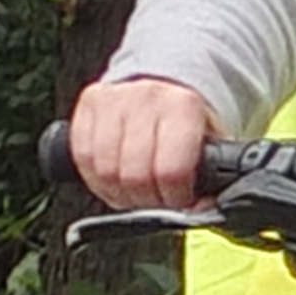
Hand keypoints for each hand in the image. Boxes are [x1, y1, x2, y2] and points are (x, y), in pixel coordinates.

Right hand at [72, 70, 215, 210]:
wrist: (162, 87)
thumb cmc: (185, 120)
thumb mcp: (212, 144)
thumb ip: (212, 178)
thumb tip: (201, 207)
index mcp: (183, 106)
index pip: (171, 170)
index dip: (174, 196)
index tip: (179, 199)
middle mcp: (146, 97)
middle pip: (134, 175)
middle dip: (145, 199)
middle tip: (155, 199)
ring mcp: (113, 98)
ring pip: (104, 170)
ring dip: (119, 192)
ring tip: (133, 191)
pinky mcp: (88, 103)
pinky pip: (83, 157)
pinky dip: (96, 179)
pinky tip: (113, 179)